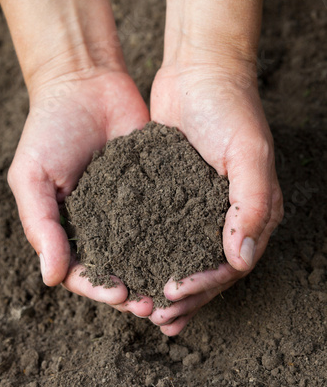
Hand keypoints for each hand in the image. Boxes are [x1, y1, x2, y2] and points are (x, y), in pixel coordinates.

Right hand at [8, 66, 153, 316]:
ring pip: (146, 252)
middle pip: (118, 270)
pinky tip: (191, 252)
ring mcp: (130, 209)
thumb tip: (50, 278)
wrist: (86, 83)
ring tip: (175, 289)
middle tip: (155, 306)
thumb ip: (40, 225)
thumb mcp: (32, 176)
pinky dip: (177, 239)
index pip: (82, 271)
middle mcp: (101, 225)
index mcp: (68, 228)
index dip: (100, 288)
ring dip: (158, 273)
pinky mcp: (155, 189)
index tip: (120, 294)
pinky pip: (167, 218)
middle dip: (135, 291)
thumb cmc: (50, 129)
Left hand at [149, 60, 283, 334]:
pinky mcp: (175, 195)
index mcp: (254, 211)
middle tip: (154, 314)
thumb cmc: (230, 108)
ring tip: (143, 307)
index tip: (173, 293)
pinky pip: (164, 233)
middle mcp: (229, 215)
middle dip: (184, 296)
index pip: (231, 265)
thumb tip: (241, 259)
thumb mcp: (248, 152)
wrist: (200, 72)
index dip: (204, 284)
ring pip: (185, 258)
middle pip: (208, 270)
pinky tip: (132, 269)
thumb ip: (252, 205)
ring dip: (166, 284)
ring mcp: (200, 207)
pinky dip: (151, 255)